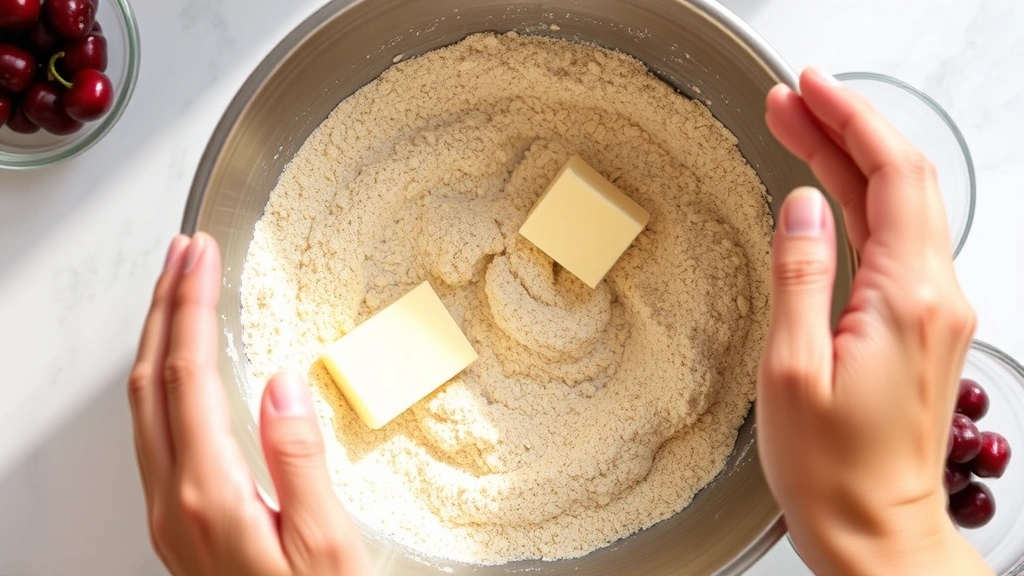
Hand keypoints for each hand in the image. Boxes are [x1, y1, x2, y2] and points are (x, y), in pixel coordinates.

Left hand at [129, 233, 370, 575]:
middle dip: (162, 306)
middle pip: (148, 380)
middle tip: (182, 253)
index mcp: (209, 496)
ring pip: (142, 405)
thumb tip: (283, 382)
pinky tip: (182, 368)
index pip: (187, 375)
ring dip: (155, 338)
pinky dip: (162, 379)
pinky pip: (153, 432)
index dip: (189, 306)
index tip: (200, 254)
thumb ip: (300, 460)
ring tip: (178, 292)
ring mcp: (167, 515)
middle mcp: (173, 502)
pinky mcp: (176, 523)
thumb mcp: (329, 546)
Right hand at [758, 69, 990, 574]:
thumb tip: (800, 205)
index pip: (891, 175)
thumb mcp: (793, 370)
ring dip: (850, 159)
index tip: (806, 88)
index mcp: (906, 298)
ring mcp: (934, 310)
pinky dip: (860, 201)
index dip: (849, 120)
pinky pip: (895, 242)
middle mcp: (935, 296)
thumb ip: (802, 275)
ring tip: (797, 128)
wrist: (879, 532)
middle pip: (901, 179)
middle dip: (846, 126)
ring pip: (899, 206)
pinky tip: (826, 192)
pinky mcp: (920, 327)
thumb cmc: (833, 469)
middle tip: (790, 99)